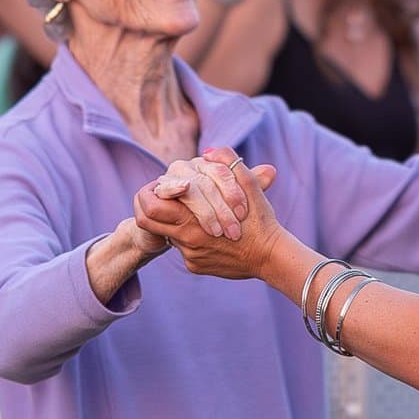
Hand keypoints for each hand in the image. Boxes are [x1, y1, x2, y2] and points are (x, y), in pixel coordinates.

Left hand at [151, 154, 288, 281]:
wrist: (271, 257)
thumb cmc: (260, 220)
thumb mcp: (249, 185)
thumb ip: (227, 163)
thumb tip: (206, 152)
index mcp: (191, 219)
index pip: (150, 205)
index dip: (150, 192)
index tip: (161, 186)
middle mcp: (186, 239)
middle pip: (147, 221)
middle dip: (149, 206)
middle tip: (162, 197)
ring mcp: (189, 255)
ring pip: (168, 234)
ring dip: (175, 222)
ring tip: (193, 213)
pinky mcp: (195, 266)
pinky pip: (184, 250)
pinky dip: (191, 240)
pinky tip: (210, 235)